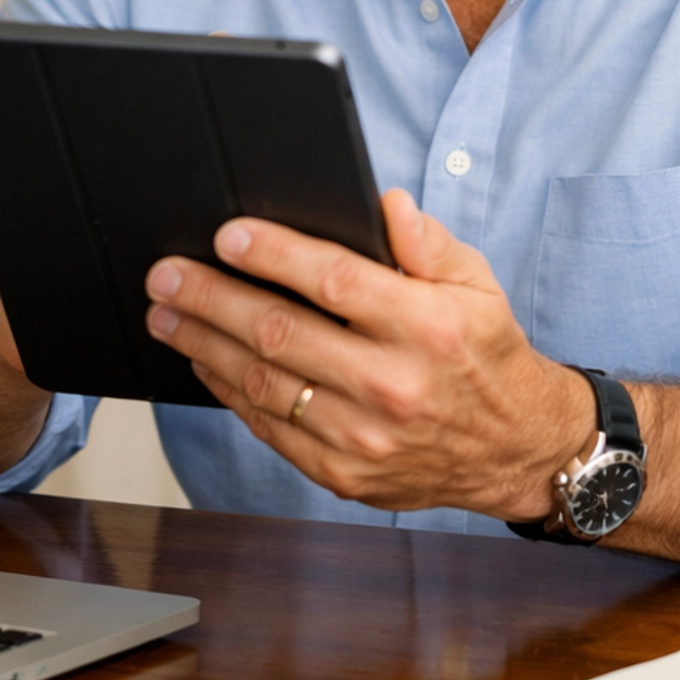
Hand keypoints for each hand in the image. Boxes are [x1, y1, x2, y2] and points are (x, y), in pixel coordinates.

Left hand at [144, 189, 593, 516]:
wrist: (513, 449)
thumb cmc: (485, 353)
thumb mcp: (477, 284)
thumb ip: (428, 242)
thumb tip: (386, 204)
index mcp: (428, 328)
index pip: (335, 282)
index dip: (275, 255)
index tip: (228, 235)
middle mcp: (395, 385)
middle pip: (281, 333)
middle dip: (212, 299)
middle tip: (166, 275)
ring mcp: (365, 438)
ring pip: (263, 384)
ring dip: (204, 345)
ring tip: (166, 315)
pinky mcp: (345, 475)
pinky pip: (270, 429)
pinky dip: (229, 393)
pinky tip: (205, 361)